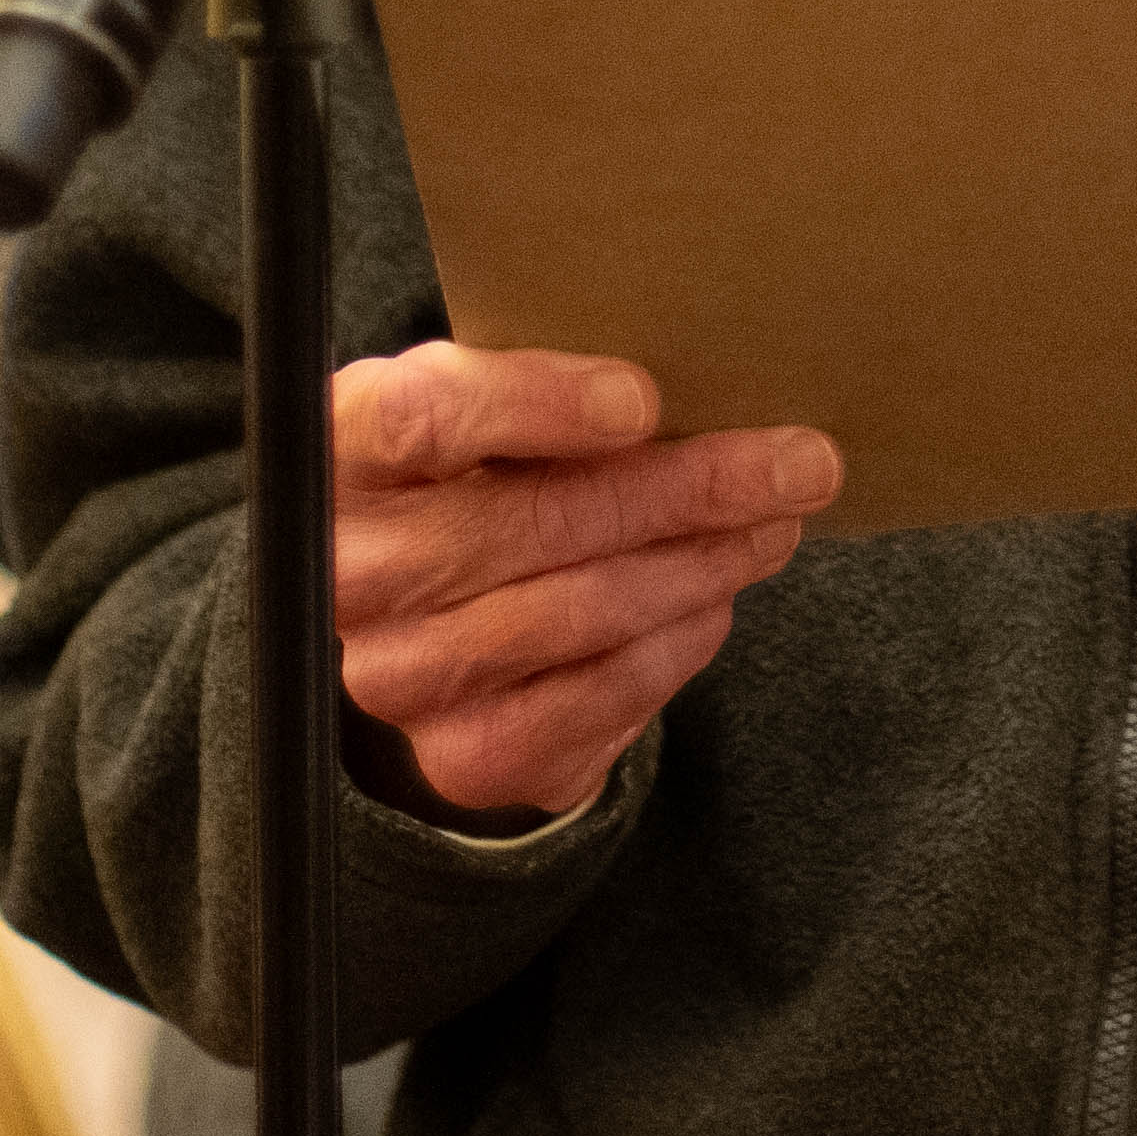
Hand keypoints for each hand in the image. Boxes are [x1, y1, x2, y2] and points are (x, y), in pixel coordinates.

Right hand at [330, 343, 838, 829]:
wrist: (429, 619)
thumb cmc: (473, 475)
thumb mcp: (477, 405)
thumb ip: (543, 390)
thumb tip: (703, 379)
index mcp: (340, 453)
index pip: (421, 420)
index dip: (534, 406)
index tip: (646, 400)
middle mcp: (349, 572)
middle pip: (529, 523)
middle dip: (685, 489)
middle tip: (796, 464)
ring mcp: (400, 675)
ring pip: (578, 613)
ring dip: (700, 565)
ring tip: (775, 525)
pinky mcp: (462, 756)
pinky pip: (597, 697)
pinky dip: (676, 643)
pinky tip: (716, 600)